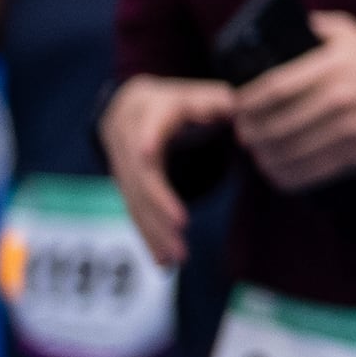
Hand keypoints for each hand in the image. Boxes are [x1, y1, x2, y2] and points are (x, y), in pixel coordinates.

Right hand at [103, 73, 236, 260]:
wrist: (134, 104)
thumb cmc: (180, 101)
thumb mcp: (199, 94)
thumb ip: (216, 101)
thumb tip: (234, 110)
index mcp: (148, 110)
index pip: (146, 123)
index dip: (146, 135)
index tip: (148, 153)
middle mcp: (128, 138)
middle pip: (140, 174)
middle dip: (157, 205)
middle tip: (181, 233)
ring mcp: (121, 164)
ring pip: (134, 200)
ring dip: (153, 231)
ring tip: (176, 259)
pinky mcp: (123, 186)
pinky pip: (134, 213)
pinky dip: (148, 236)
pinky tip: (163, 262)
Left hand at [234, 10, 355, 191]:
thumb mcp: (349, 33)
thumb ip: (313, 27)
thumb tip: (274, 28)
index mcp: (334, 64)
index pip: (275, 86)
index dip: (247, 100)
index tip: (235, 105)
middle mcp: (341, 97)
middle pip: (278, 124)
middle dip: (251, 132)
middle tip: (241, 132)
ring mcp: (350, 129)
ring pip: (291, 152)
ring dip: (265, 156)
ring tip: (256, 152)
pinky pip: (312, 172)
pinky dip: (287, 176)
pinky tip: (276, 171)